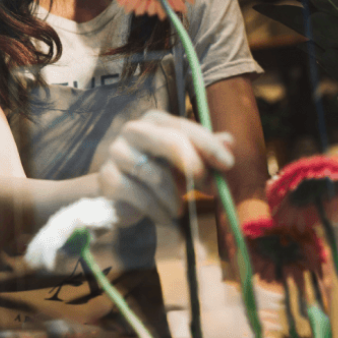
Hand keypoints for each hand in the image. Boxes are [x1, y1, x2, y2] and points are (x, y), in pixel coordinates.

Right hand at [99, 109, 234, 226]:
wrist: (121, 197)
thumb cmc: (159, 173)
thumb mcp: (186, 162)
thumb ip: (206, 151)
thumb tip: (230, 141)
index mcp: (154, 120)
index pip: (184, 126)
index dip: (208, 145)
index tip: (228, 164)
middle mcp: (133, 130)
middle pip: (170, 141)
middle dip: (194, 165)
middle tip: (211, 187)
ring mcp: (117, 152)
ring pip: (156, 175)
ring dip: (174, 198)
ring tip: (179, 209)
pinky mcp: (107, 177)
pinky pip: (141, 196)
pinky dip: (158, 211)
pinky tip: (163, 217)